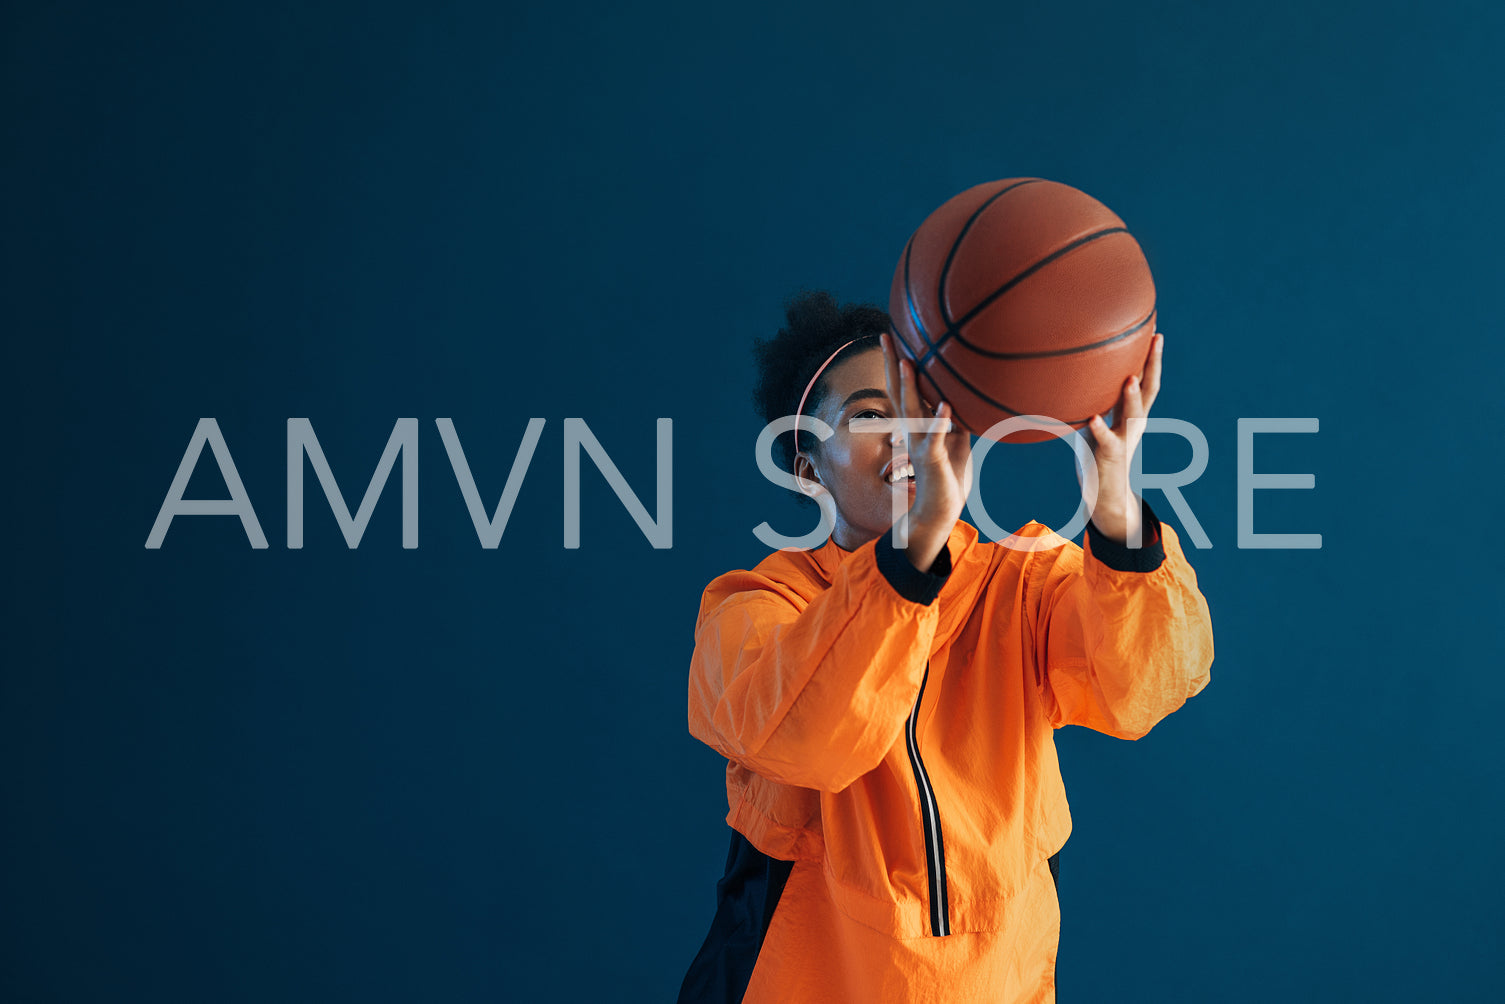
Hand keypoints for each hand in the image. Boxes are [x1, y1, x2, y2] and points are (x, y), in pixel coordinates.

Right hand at [880, 332, 971, 571]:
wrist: (940, 512)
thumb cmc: (947, 477)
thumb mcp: (957, 442)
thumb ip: (957, 420)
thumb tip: (963, 399)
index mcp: (917, 424)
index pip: (904, 388)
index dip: (897, 363)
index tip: (892, 337)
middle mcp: (913, 430)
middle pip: (899, 391)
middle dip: (892, 364)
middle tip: (884, 335)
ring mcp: (921, 444)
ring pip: (912, 411)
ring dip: (909, 387)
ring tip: (907, 362)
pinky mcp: (932, 461)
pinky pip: (935, 440)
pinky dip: (940, 425)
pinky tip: (946, 408)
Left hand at [1082, 332, 1163, 544]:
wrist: (1107, 498)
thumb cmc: (1099, 457)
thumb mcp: (1097, 426)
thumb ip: (1092, 405)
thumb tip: (1071, 380)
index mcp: (1131, 415)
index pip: (1145, 380)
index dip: (1150, 357)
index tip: (1155, 331)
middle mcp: (1132, 425)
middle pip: (1148, 391)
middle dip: (1152, 365)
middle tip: (1156, 339)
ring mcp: (1123, 440)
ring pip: (1132, 416)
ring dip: (1131, 398)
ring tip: (1129, 379)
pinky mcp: (1109, 458)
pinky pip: (1105, 442)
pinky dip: (1099, 430)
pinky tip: (1092, 419)